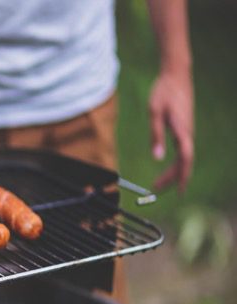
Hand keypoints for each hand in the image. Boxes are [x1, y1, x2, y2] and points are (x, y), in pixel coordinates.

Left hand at [149, 69, 194, 192]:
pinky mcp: (184, 128)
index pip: (185, 159)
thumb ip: (155, 135)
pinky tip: (169, 168)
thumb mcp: (154, 112)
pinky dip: (176, 162)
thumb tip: (156, 157)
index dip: (182, 176)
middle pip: (184, 162)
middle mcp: (188, 133)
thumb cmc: (164, 92)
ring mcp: (187, 131)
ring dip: (173, 172)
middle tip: (156, 189)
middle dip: (172, 178)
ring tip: (158, 183)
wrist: (176, 75)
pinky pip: (182, 150)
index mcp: (182, 130)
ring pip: (183, 157)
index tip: (179, 191)